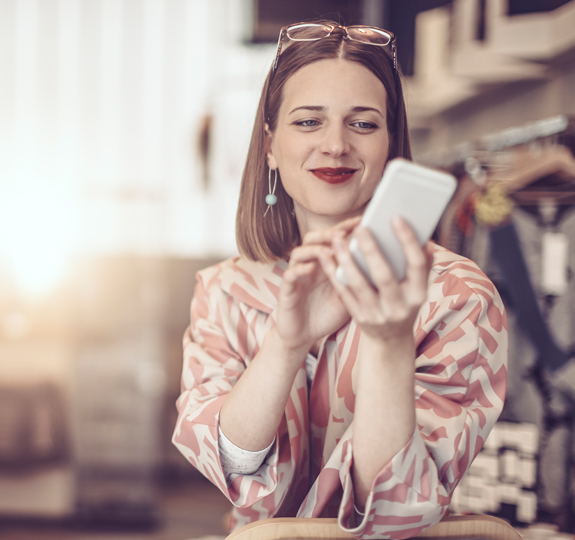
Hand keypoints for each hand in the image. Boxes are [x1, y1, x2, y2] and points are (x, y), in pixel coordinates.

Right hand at [275, 217, 360, 352]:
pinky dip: (299, 269)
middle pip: (313, 238)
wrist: (305, 336)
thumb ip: (359, 277)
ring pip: (299, 252)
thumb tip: (386, 264)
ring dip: (315, 249)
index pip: (332, 237)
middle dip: (328, 233)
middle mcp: (309, 265)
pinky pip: (289, 275)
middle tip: (344, 233)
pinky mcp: (286, 291)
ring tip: (331, 249)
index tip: (363, 221)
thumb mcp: (349, 293)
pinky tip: (312, 268)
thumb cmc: (328, 313)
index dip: (345, 227)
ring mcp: (296, 277)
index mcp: (325, 263)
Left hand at [320, 217, 432, 343]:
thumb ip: (421, 264)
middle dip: (372, 251)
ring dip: (346, 260)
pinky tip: (326, 255)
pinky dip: (333, 273)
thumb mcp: (417, 287)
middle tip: (361, 228)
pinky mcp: (358, 317)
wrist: (390, 338)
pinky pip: (343, 292)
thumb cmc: (404, 302)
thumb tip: (425, 239)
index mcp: (418, 295)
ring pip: (358, 285)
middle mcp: (398, 307)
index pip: (416, 265)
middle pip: (384, 276)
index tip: (396, 218)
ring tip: (337, 238)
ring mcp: (376, 314)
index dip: (407, 241)